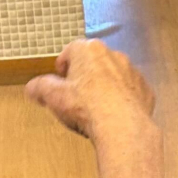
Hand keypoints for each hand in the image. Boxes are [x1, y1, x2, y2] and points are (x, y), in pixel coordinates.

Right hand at [26, 41, 162, 177]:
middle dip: (84, 75)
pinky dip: (122, 100)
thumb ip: (40, 88)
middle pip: (94, 62)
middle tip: (76, 95)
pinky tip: (114, 115)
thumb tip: (31, 88)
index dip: (63, 66)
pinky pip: (130, 91)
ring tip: (95, 107)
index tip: (60, 80)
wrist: (122, 126)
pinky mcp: (145, 89)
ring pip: (114, 75)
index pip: (71, 50)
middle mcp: (113, 54)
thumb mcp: (53, 97)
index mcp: (89, 50)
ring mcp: (132, 71)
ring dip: (105, 86)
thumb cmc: (85, 106)